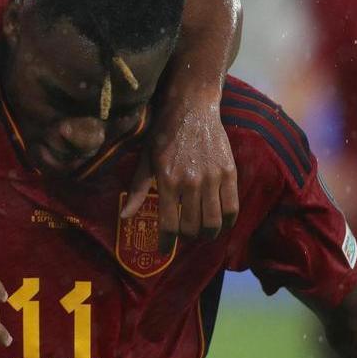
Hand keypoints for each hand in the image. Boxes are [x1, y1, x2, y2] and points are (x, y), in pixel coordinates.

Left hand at [123, 93, 237, 252]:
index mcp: (167, 180)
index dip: (166, 242)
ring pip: (214, 222)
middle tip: (182, 235)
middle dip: (185, 237)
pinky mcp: (230, 172)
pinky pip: (232, 208)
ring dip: (206, 233)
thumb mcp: (145, 160)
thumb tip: (124, 217)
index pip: (169, 224)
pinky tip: (220, 223)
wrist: (192, 109)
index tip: (164, 248)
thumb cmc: (163, 134)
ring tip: (200, 231)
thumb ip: (137, 190)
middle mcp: (191, 182)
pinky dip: (227, 222)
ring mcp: (213, 178)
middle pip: (192, 227)